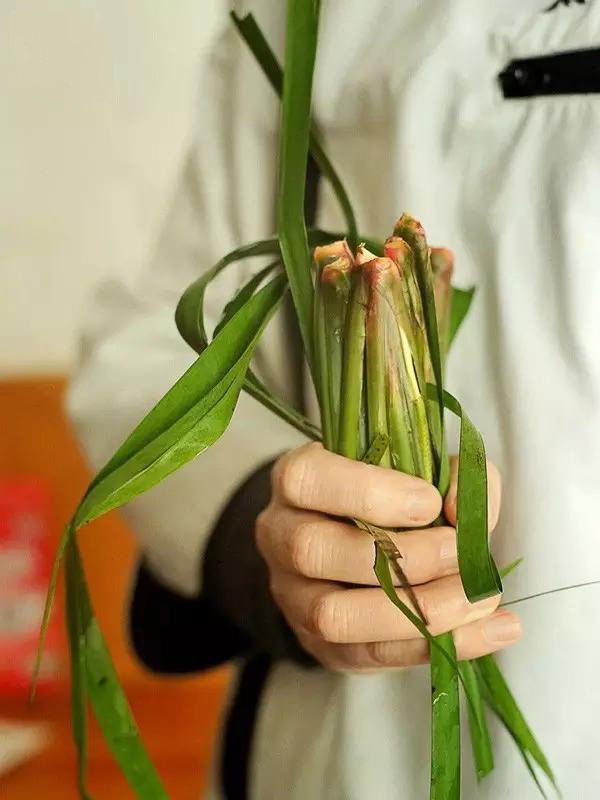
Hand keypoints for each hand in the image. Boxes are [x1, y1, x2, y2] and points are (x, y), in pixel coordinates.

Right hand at [256, 442, 519, 671]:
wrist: (354, 547)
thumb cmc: (388, 498)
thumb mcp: (416, 467)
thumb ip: (449, 473)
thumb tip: (465, 509)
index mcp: (297, 481)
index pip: (308, 481)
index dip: (367, 492)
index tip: (429, 502)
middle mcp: (281, 537)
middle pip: (315, 550)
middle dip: (400, 557)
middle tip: (461, 553)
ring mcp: (294, 597)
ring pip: (333, 615)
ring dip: (417, 611)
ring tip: (480, 599)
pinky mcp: (321, 645)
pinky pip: (370, 655)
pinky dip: (438, 645)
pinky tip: (493, 630)